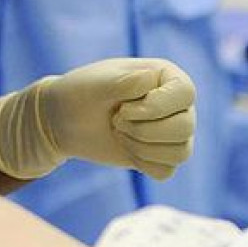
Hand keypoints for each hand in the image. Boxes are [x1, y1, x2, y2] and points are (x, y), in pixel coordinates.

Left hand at [0, 58, 195, 180]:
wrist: (62, 118)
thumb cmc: (80, 92)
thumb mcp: (98, 83)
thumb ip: (126, 82)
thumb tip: (153, 79)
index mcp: (164, 75)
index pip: (185, 93)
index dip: (157, 107)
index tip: (123, 108)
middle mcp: (175, 102)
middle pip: (185, 127)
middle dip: (144, 130)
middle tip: (116, 120)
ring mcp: (170, 129)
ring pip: (180, 152)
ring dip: (142, 147)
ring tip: (118, 131)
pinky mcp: (160, 154)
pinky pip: (167, 171)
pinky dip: (143, 163)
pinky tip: (125, 147)